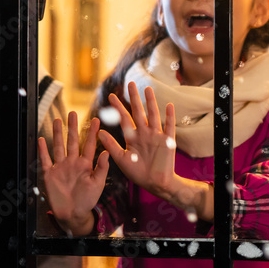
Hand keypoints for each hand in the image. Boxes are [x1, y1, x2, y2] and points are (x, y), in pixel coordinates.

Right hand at [38, 111, 108, 235]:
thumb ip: (102, 168)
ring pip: (59, 147)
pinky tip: (42, 139)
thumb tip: (106, 152)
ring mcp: (61, 167)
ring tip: (57, 120)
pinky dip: (43, 150)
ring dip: (58, 134)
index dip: (92, 133)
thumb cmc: (87, 200)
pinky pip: (46, 159)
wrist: (73, 214)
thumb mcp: (97, 184)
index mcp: (86, 165)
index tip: (97, 120)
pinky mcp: (50, 174)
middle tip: (73, 113)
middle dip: (72, 127)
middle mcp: (73, 163)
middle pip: (72, 141)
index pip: (89, 145)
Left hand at [98, 82, 213, 221]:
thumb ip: (111, 145)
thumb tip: (98, 132)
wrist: (156, 184)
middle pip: (138, 112)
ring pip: (153, 115)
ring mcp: (156, 136)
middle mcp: (144, 133)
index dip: (118, 108)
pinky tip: (169, 105)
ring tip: (147, 89)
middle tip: (130, 83)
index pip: (124, 119)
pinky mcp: (167, 142)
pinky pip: (169, 127)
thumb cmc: (138, 173)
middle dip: (134, 98)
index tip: (111, 96)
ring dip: (151, 103)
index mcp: (132, 137)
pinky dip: (169, 117)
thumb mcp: (122, 159)